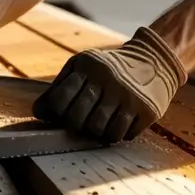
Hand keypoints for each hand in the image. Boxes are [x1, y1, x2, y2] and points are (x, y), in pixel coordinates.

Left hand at [32, 27, 186, 142]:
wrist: (154, 59)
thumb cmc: (108, 68)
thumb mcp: (82, 66)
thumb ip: (60, 87)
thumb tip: (39, 114)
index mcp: (88, 66)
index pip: (59, 101)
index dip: (55, 114)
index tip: (61, 114)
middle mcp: (108, 79)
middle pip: (78, 120)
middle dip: (76, 125)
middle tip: (83, 120)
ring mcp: (128, 95)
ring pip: (100, 131)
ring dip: (97, 132)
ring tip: (102, 121)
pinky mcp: (146, 110)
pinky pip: (121, 135)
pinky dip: (116, 134)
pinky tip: (119, 122)